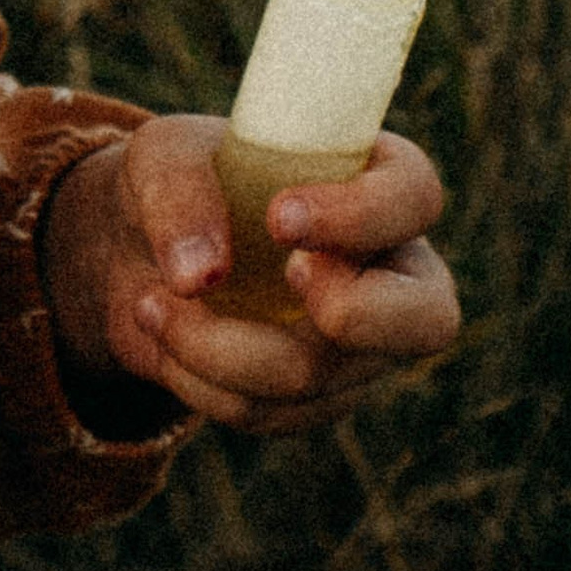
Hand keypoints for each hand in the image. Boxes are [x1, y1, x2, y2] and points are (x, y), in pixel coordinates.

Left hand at [40, 114, 457, 433]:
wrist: (140, 251)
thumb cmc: (178, 182)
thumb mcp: (164, 158)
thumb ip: (181, 194)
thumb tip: (199, 276)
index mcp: (374, 182)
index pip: (414, 197)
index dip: (362, 215)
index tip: (281, 218)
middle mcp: (387, 272)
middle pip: (430, 319)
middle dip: (355, 314)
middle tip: (284, 277)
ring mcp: (358, 348)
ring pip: (315, 376)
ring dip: (216, 346)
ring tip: (152, 303)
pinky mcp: (312, 399)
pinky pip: (265, 412)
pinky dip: (198, 380)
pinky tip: (166, 335)